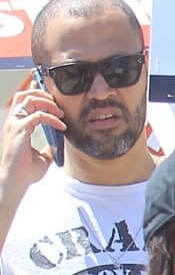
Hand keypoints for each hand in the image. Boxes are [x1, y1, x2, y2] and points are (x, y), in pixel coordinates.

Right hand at [1, 76, 63, 208]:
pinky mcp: (19, 130)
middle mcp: (13, 122)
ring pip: (29, 100)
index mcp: (16, 126)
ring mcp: (15, 124)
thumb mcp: (42, 158)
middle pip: (24, 95)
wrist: (17, 181)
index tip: (50, 95)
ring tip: (61, 114)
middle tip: (57, 104)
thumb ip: (48, 149)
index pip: (22, 102)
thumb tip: (56, 146)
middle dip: (41, 93)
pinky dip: (52, 118)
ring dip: (48, 103)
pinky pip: (39, 116)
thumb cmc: (26, 172)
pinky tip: (61, 127)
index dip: (34, 93)